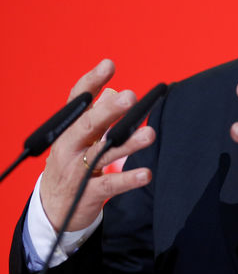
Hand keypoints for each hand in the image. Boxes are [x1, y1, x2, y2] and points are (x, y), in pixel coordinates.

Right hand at [39, 59, 155, 231]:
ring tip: (149, 134)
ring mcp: (77, 171)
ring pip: (102, 154)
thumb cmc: (72, 163)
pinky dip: (128, 180)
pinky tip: (147, 174)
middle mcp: (69, 147)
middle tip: (130, 97)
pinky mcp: (88, 194)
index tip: (109, 65)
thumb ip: (96, 115)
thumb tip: (114, 91)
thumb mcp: (78, 138)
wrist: (52, 209)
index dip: (91, 82)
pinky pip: (109, 185)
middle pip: (87, 125)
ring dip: (127, 144)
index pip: (77, 101)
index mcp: (68, 129)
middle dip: (107, 111)